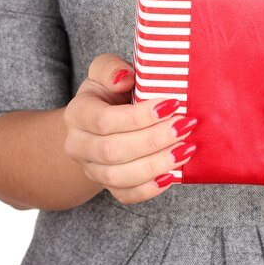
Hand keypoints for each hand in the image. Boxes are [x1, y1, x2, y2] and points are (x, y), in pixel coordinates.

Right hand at [63, 53, 197, 203]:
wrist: (99, 124)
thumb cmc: (110, 92)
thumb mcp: (105, 71)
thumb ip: (110, 68)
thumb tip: (125, 78)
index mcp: (77, 114)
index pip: (104, 120)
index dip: (139, 116)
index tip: (172, 104)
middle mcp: (78, 145)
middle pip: (113, 151)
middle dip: (153, 140)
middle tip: (186, 126)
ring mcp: (91, 169)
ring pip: (119, 177)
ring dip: (156, 164)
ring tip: (186, 149)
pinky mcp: (108, 186)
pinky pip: (126, 196)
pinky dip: (149, 189)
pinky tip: (172, 176)